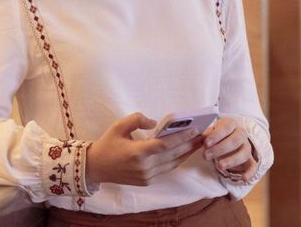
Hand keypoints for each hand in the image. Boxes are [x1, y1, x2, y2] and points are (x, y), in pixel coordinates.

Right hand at [87, 112, 203, 186]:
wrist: (95, 168)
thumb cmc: (107, 144)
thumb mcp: (118, 126)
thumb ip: (137, 119)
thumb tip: (154, 122)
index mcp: (137, 153)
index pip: (165, 145)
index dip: (182, 137)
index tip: (196, 130)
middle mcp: (144, 166)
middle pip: (173, 155)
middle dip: (191, 144)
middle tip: (205, 134)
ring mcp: (146, 176)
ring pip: (173, 163)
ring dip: (188, 153)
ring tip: (200, 142)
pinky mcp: (147, 181)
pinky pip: (167, 169)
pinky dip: (178, 160)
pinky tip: (186, 151)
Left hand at [202, 118, 257, 181]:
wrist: (227, 139)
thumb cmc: (215, 135)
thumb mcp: (209, 131)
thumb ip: (206, 133)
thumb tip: (202, 136)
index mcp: (231, 125)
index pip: (226, 127)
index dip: (216, 135)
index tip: (206, 143)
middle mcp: (241, 134)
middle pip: (235, 140)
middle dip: (220, 149)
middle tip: (206, 156)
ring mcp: (246, 147)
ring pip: (244, 153)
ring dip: (232, 160)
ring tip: (219, 166)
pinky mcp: (249, 159)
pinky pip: (253, 165)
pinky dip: (250, 172)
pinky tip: (244, 178)